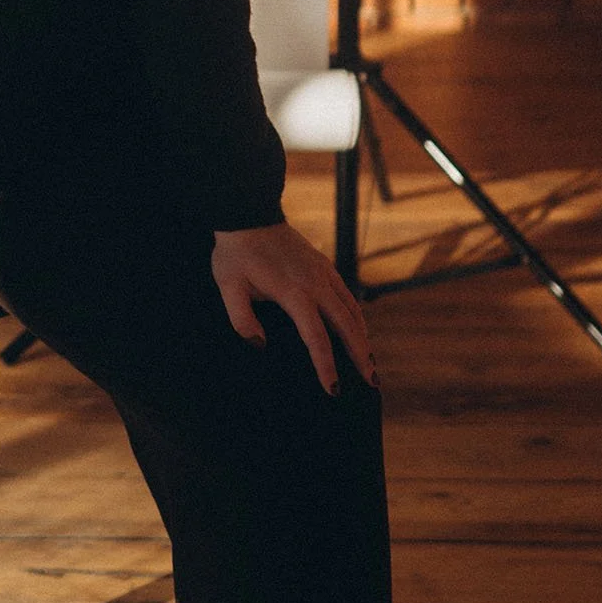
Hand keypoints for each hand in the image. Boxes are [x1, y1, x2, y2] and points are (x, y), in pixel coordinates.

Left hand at [210, 221, 374, 397]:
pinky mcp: (324, 265)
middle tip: (372, 384)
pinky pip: (347, 295)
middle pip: (347, 326)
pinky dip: (357, 316)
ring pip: (352, 310)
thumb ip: (242, 319)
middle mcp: (315, 283)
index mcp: (293, 292)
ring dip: (363, 338)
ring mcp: (323, 272)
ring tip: (370, 364)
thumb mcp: (228, 287)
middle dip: (361, 357)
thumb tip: (260, 346)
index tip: (334, 389)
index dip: (326, 365)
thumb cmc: (235, 253)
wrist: (248, 213)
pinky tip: (358, 330)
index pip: (316, 337)